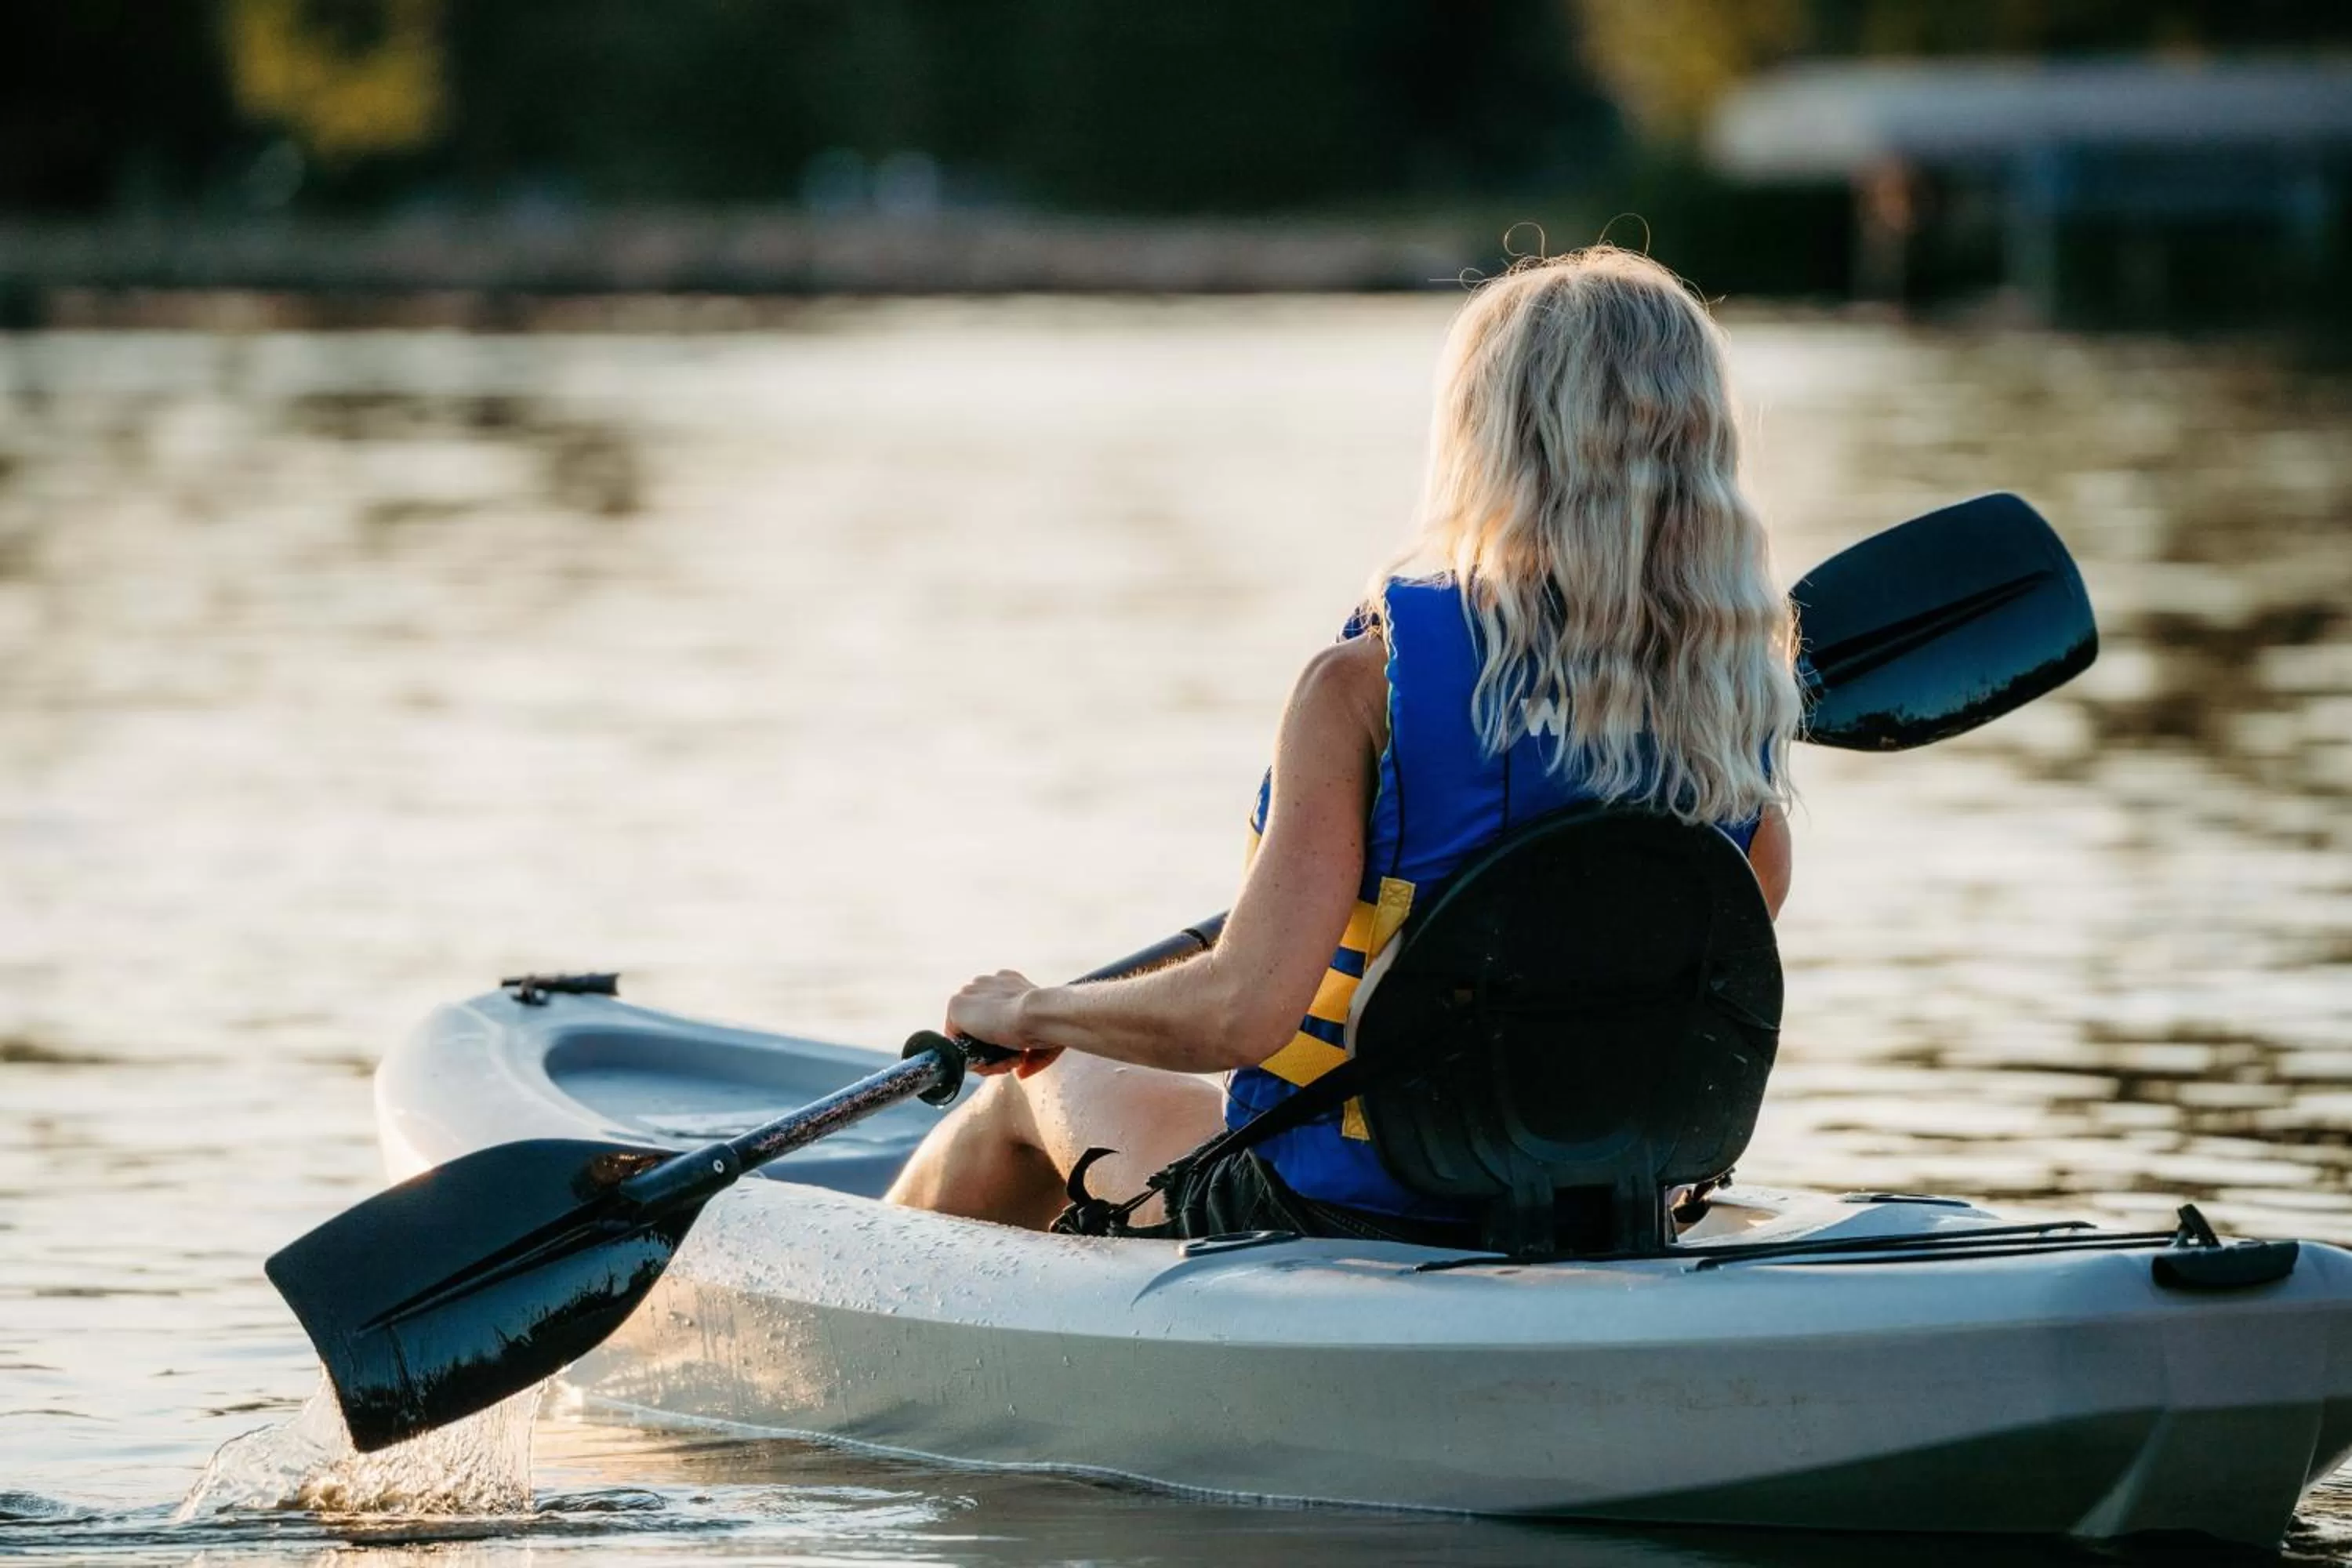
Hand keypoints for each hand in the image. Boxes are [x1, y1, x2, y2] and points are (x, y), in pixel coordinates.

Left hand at [946, 971, 1062, 1077]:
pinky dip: (970, 1056)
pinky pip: (957, 1040)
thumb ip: (1033, 1052)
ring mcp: (970, 992)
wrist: (1039, 1014)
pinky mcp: (956, 1005)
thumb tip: (1022, 1073)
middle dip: (992, 1047)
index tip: (1018, 1052)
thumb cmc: (1050, 1024)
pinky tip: (989, 1063)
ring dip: (984, 1055)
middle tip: (1011, 1061)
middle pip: (980, 1024)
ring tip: (1004, 1065)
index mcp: (1009, 984)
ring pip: (969, 1034)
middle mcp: (988, 983)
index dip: (1003, 1037)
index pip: (995, 1012)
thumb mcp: (1044, 1035)